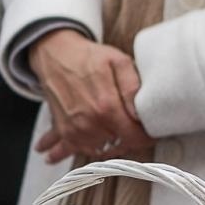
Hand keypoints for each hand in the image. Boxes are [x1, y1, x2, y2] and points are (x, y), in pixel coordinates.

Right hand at [29, 29, 151, 163]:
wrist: (55, 54)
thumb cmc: (88, 57)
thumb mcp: (118, 62)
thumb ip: (132, 87)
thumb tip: (141, 113)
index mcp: (106, 107)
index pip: (134, 137)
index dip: (146, 137)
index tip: (150, 133)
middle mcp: (89, 124)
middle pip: (119, 145)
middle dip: (129, 139)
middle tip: (133, 128)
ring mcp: (74, 130)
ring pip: (101, 150)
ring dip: (109, 145)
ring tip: (115, 135)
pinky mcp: (64, 131)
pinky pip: (76, 150)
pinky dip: (82, 149)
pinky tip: (85, 144)